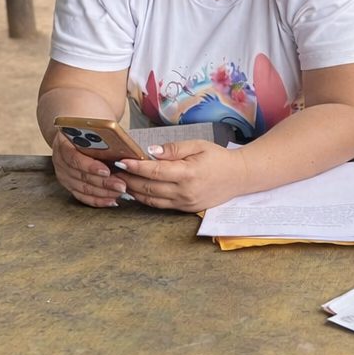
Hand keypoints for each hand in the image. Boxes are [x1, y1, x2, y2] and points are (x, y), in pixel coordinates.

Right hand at [50, 132, 127, 207]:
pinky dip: (97, 200)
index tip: (107, 171)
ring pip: (83, 188)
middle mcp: (60, 160)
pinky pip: (82, 195)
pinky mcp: (69, 184)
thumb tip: (126, 151)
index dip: (90, 166)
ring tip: (120, 193)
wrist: (76, 127)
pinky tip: (111, 200)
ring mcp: (63, 174)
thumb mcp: (95, 126)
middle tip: (122, 185)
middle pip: (81, 176)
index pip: (74, 157)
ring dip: (103, 193)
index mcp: (63, 143)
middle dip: (104, 183)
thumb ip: (105, 137)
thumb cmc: (89, 127)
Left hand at [115, 141, 249, 212]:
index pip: (154, 171)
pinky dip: (145, 198)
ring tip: (120, 180)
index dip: (135, 167)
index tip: (121, 160)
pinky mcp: (185, 209)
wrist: (239, 177)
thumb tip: (150, 152)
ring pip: (151, 199)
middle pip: (148, 187)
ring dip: (133, 191)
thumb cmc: (218, 158)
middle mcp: (185, 191)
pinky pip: (160, 205)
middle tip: (114, 170)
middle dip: (128, 179)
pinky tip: (136, 190)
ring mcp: (185, 203)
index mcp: (188, 173)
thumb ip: (173, 149)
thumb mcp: (198, 145)